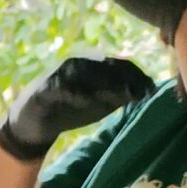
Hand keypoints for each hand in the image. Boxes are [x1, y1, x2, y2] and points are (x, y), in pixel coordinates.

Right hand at [0, 56, 156, 160]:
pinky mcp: (44, 87)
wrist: (34, 122)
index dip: (137, 76)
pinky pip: (61, 87)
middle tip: (140, 94)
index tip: (152, 89)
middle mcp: (77, 65)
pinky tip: (88, 103)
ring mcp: (60, 74)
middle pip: (105, 67)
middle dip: (125, 80)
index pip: (119, 65)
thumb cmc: (70, 109)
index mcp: (92, 66)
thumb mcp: (100, 103)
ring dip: (104, 84)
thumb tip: (147, 91)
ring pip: (85, 74)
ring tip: (121, 96)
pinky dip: (75, 93)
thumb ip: (120, 96)